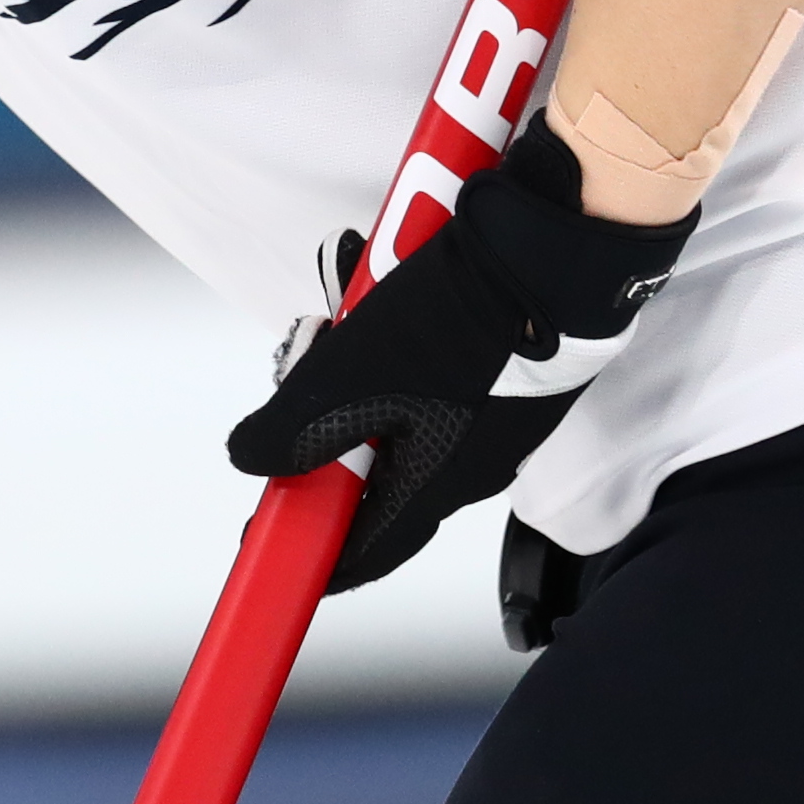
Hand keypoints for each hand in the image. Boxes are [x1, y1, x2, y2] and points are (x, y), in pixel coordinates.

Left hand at [225, 116, 694, 593]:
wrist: (552, 248)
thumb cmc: (464, 320)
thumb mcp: (351, 377)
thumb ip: (295, 428)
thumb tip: (251, 458)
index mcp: (437, 483)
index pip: (369, 551)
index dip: (316, 555)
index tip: (274, 548)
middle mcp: (471, 462)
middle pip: (374, 470)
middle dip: (328, 425)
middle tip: (305, 372)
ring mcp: (492, 416)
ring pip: (397, 409)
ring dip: (359, 365)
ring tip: (347, 305)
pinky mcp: (502, 369)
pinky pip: (428, 369)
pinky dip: (395, 335)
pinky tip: (383, 289)